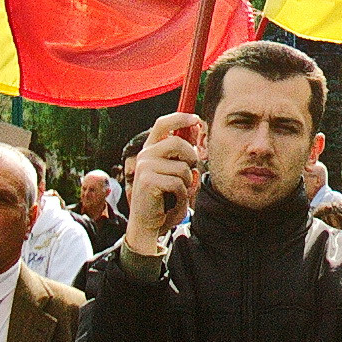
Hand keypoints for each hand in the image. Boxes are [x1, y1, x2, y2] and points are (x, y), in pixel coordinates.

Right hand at [127, 113, 202, 254]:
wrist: (148, 224)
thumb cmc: (164, 199)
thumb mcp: (175, 176)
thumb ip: (183, 161)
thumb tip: (197, 147)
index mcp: (151, 150)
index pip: (162, 124)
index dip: (180, 118)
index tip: (196, 118)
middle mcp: (145, 155)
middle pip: (178, 143)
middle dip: (191, 158)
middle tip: (190, 172)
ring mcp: (144, 167)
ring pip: (182, 167)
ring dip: (186, 182)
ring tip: (176, 192)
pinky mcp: (147, 181)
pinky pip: (178, 183)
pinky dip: (181, 194)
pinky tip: (171, 200)